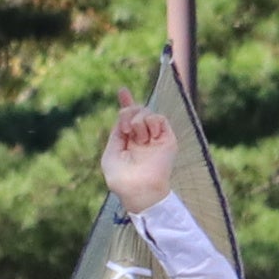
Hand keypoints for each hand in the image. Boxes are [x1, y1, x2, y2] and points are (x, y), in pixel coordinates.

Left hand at [102, 98, 176, 217]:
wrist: (139, 189)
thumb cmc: (121, 178)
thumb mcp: (110, 154)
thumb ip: (116, 134)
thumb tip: (123, 117)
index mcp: (127, 141)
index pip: (127, 118)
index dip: (126, 102)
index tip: (122, 90)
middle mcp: (141, 137)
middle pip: (136, 110)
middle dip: (128, 111)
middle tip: (125, 129)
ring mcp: (155, 138)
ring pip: (147, 112)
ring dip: (138, 121)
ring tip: (138, 138)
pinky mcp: (167, 139)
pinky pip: (160, 118)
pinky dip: (151, 122)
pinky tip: (147, 136)